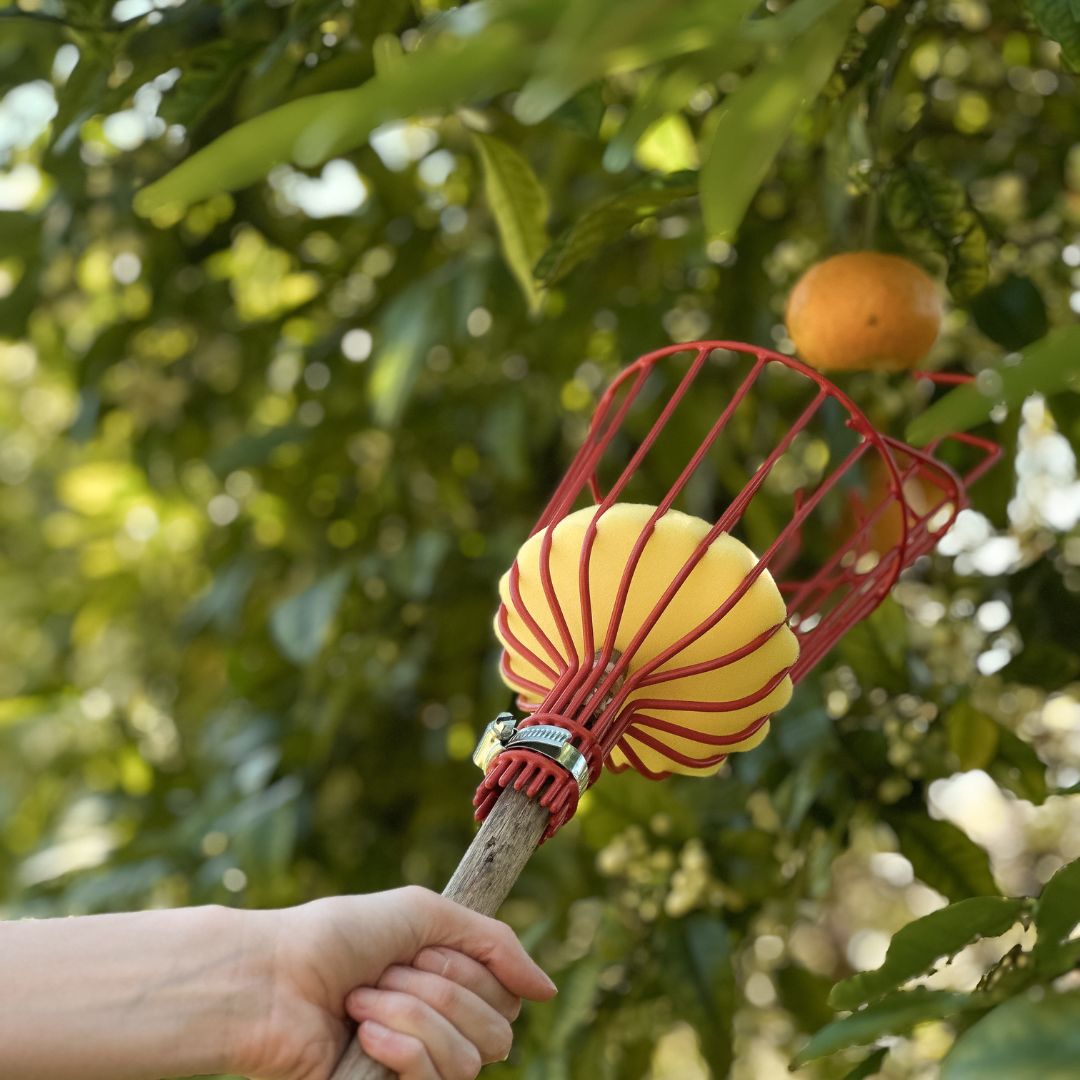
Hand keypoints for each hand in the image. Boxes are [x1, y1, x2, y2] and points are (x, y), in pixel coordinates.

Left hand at [229, 886, 555, 1079]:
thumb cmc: (340, 937)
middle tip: (387, 973)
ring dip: (410, 1014)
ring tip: (361, 1001)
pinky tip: (363, 1035)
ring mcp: (412, 1070)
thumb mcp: (426, 914)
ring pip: (466, 1059)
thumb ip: (495, 944)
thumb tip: (547, 992)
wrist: (273, 978)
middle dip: (441, 991)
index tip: (423, 950)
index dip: (473, 973)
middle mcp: (437, 1032)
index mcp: (447, 988)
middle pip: (497, 1032)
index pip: (508, 1000)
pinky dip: (400, 1049)